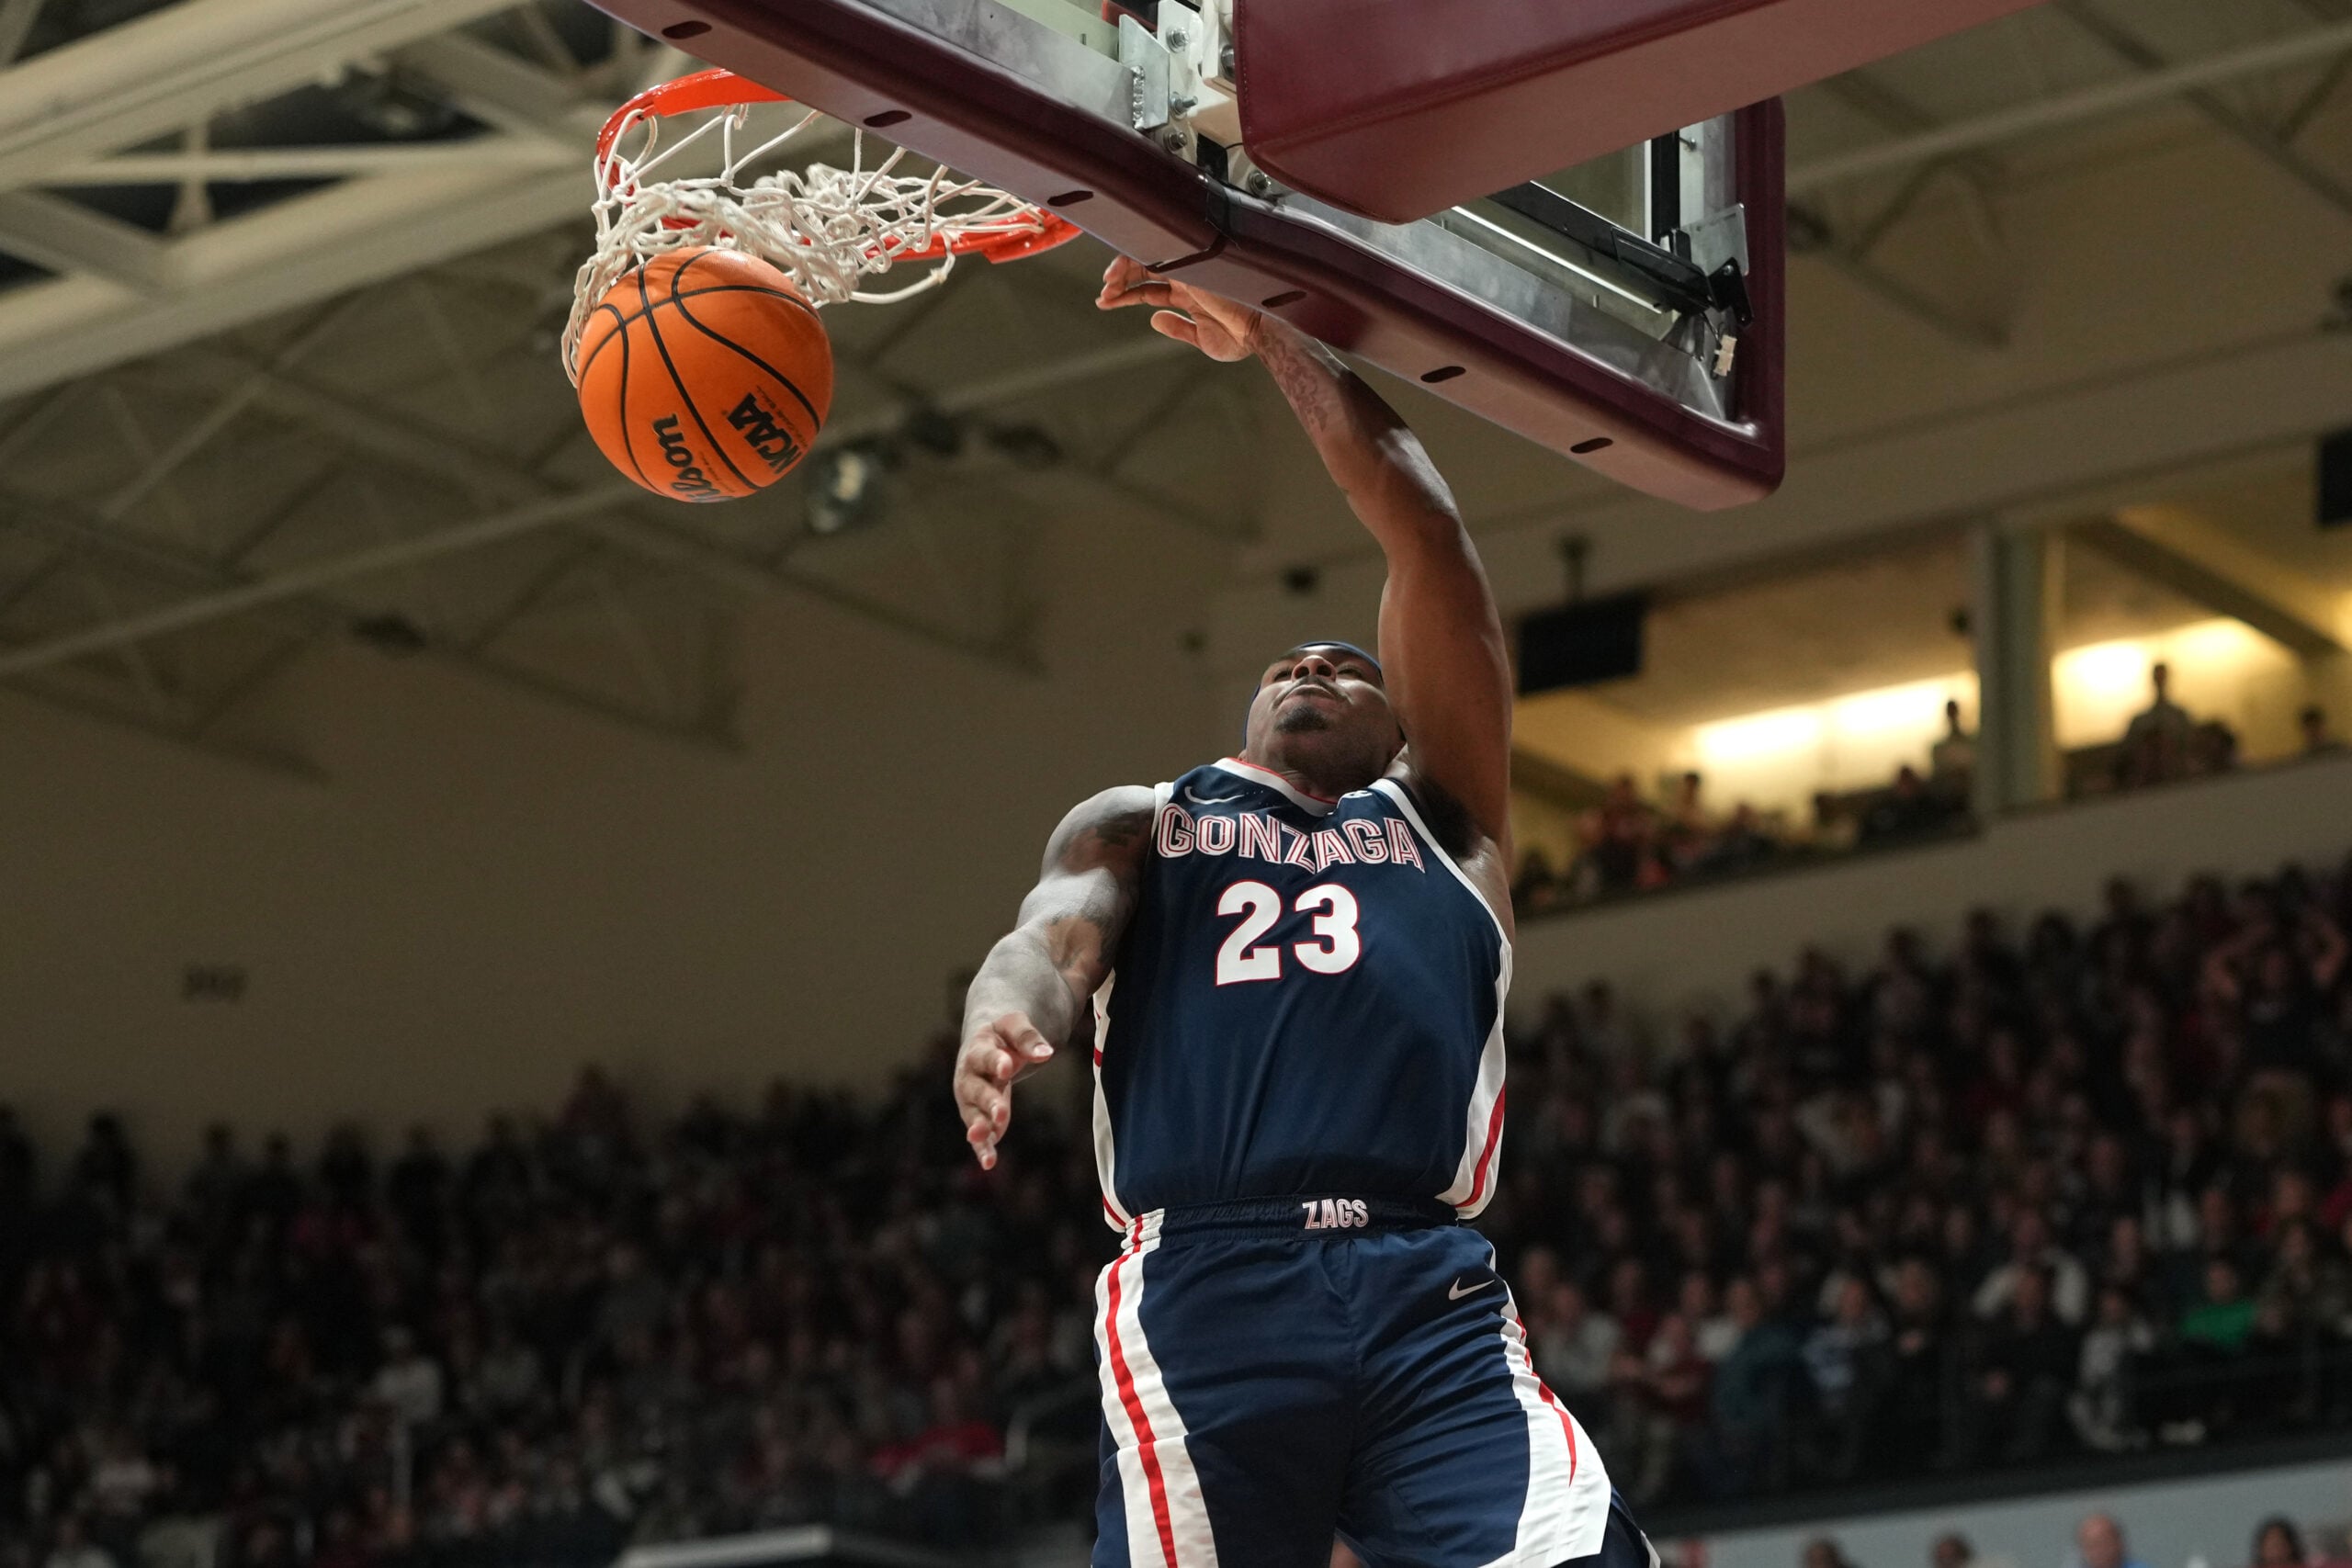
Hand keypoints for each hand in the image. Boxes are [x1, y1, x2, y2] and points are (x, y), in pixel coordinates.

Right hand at [954, 1013, 1054, 1169]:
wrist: (986, 1042)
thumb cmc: (1002, 1033)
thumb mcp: (1014, 1025)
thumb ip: (1028, 1037)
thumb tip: (1046, 1053)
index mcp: (978, 1048)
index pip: (986, 1055)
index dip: (996, 1061)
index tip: (1007, 1067)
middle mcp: (969, 1076)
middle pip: (976, 1089)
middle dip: (988, 1101)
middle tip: (1001, 1112)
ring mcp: (971, 1098)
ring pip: (973, 1115)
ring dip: (979, 1129)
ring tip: (984, 1142)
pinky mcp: (978, 1115)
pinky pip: (980, 1133)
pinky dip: (983, 1147)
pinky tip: (989, 1162)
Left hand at [1096, 255, 1263, 360]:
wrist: (1260, 330)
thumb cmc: (1240, 337)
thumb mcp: (1203, 339)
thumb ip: (1178, 329)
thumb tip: (1153, 320)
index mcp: (1191, 293)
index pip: (1150, 288)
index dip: (1126, 295)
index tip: (1105, 302)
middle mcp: (1187, 277)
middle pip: (1144, 269)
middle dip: (1120, 281)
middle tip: (1105, 294)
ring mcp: (1187, 268)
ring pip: (1146, 258)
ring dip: (1121, 271)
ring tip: (1107, 288)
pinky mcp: (1188, 263)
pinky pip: (1153, 253)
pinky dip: (1131, 264)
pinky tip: (1115, 278)